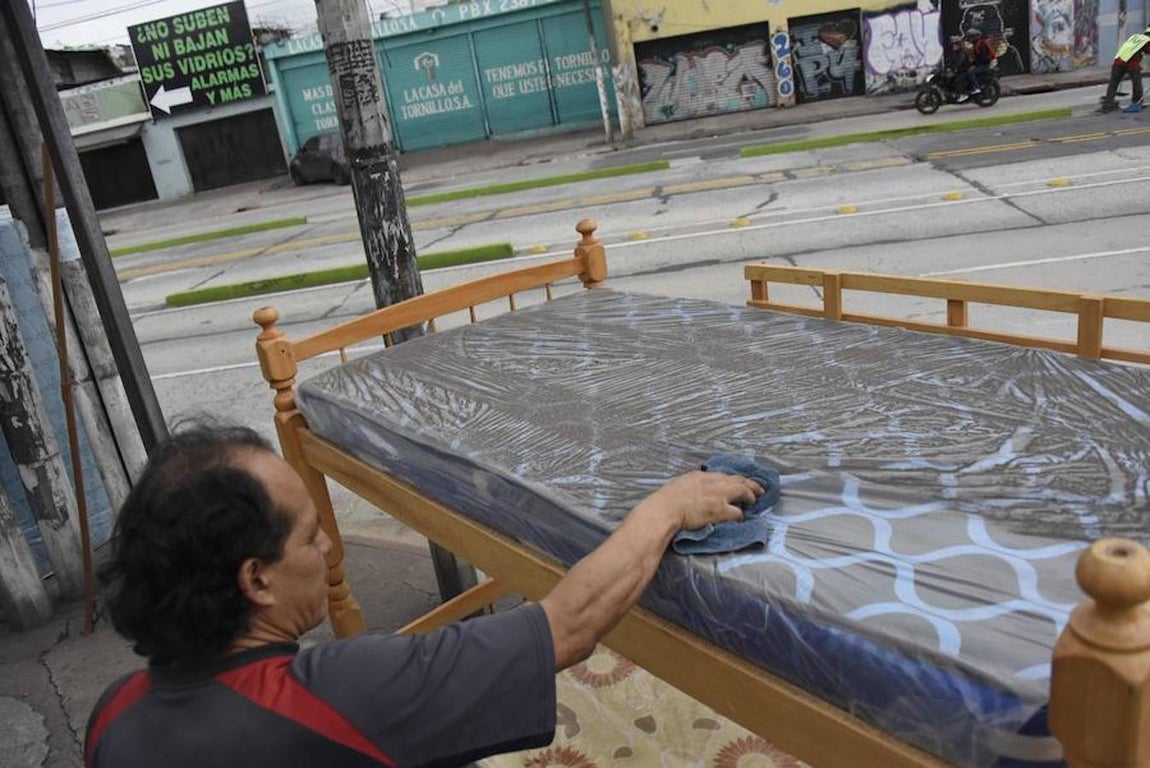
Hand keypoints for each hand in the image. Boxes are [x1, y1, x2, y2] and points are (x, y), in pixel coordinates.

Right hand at [634, 471, 762, 531]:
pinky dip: (740, 515)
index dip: (734, 480)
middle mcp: (711, 482)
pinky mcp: (720, 510)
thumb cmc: (665, 503)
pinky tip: (741, 518)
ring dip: (750, 496)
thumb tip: (697, 493)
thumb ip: (692, 488)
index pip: (723, 475)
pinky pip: (737, 512)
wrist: (663, 511)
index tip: (740, 482)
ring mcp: (717, 495)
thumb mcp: (679, 487)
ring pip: (742, 491)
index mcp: (700, 476)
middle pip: (737, 480)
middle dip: (750, 484)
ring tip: (755, 500)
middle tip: (759, 488)